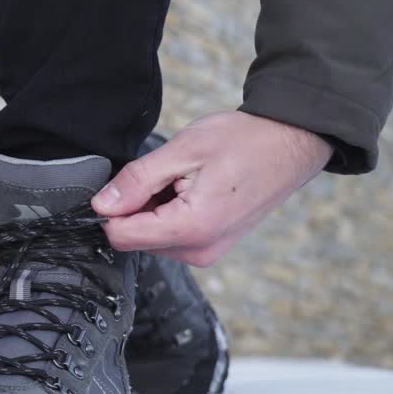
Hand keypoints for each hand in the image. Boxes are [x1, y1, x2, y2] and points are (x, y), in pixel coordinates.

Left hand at [90, 111, 332, 266]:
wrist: (291, 144)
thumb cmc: (246, 141)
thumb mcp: (183, 150)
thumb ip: (137, 181)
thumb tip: (101, 204)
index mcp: (191, 229)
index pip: (121, 237)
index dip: (114, 207)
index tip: (131, 182)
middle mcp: (199, 251)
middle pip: (134, 238)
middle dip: (139, 205)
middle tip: (170, 175)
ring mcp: (207, 252)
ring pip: (150, 237)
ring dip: (155, 208)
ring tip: (186, 180)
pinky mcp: (211, 247)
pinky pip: (171, 236)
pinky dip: (171, 212)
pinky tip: (193, 189)